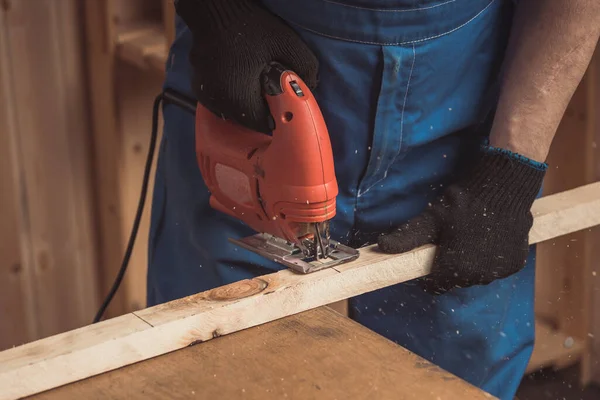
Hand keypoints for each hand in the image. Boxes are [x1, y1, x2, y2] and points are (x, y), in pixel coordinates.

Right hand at [175, 0, 318, 132]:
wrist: (217, 9)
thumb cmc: (252, 27)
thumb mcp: (288, 45)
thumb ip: (305, 69)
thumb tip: (310, 88)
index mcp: (239, 96)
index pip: (260, 125)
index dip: (274, 119)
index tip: (282, 109)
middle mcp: (218, 100)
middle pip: (245, 121)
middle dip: (260, 113)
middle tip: (271, 98)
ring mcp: (205, 93)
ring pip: (231, 112)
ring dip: (245, 107)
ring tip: (255, 89)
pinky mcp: (199, 85)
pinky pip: (219, 101)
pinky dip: (230, 98)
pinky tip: (239, 82)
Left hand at [377, 146, 546, 293]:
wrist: (502, 187)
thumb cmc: (462, 203)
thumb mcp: (430, 219)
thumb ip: (406, 238)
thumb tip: (381, 246)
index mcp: (455, 270)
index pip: (435, 286)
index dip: (428, 274)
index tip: (429, 257)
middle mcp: (479, 277)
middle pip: (456, 281)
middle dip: (449, 267)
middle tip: (449, 242)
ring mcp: (500, 272)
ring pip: (476, 276)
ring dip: (470, 264)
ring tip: (467, 238)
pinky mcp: (516, 264)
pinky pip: (496, 269)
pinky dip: (490, 260)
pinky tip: (486, 240)